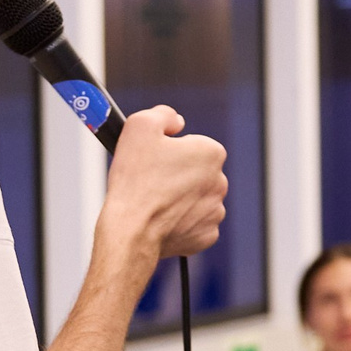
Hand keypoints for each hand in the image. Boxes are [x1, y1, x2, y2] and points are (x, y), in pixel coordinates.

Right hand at [99, 106, 227, 261]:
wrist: (130, 229)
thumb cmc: (135, 181)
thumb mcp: (140, 126)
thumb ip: (164, 115)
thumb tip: (176, 121)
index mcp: (211, 152)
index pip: (193, 145)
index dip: (170, 150)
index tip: (155, 160)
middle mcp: (220, 182)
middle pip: (197, 172)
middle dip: (177, 174)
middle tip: (152, 181)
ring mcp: (215, 211)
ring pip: (197, 198)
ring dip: (180, 198)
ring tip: (155, 202)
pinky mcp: (207, 235)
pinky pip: (195, 223)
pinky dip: (181, 222)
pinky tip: (163, 220)